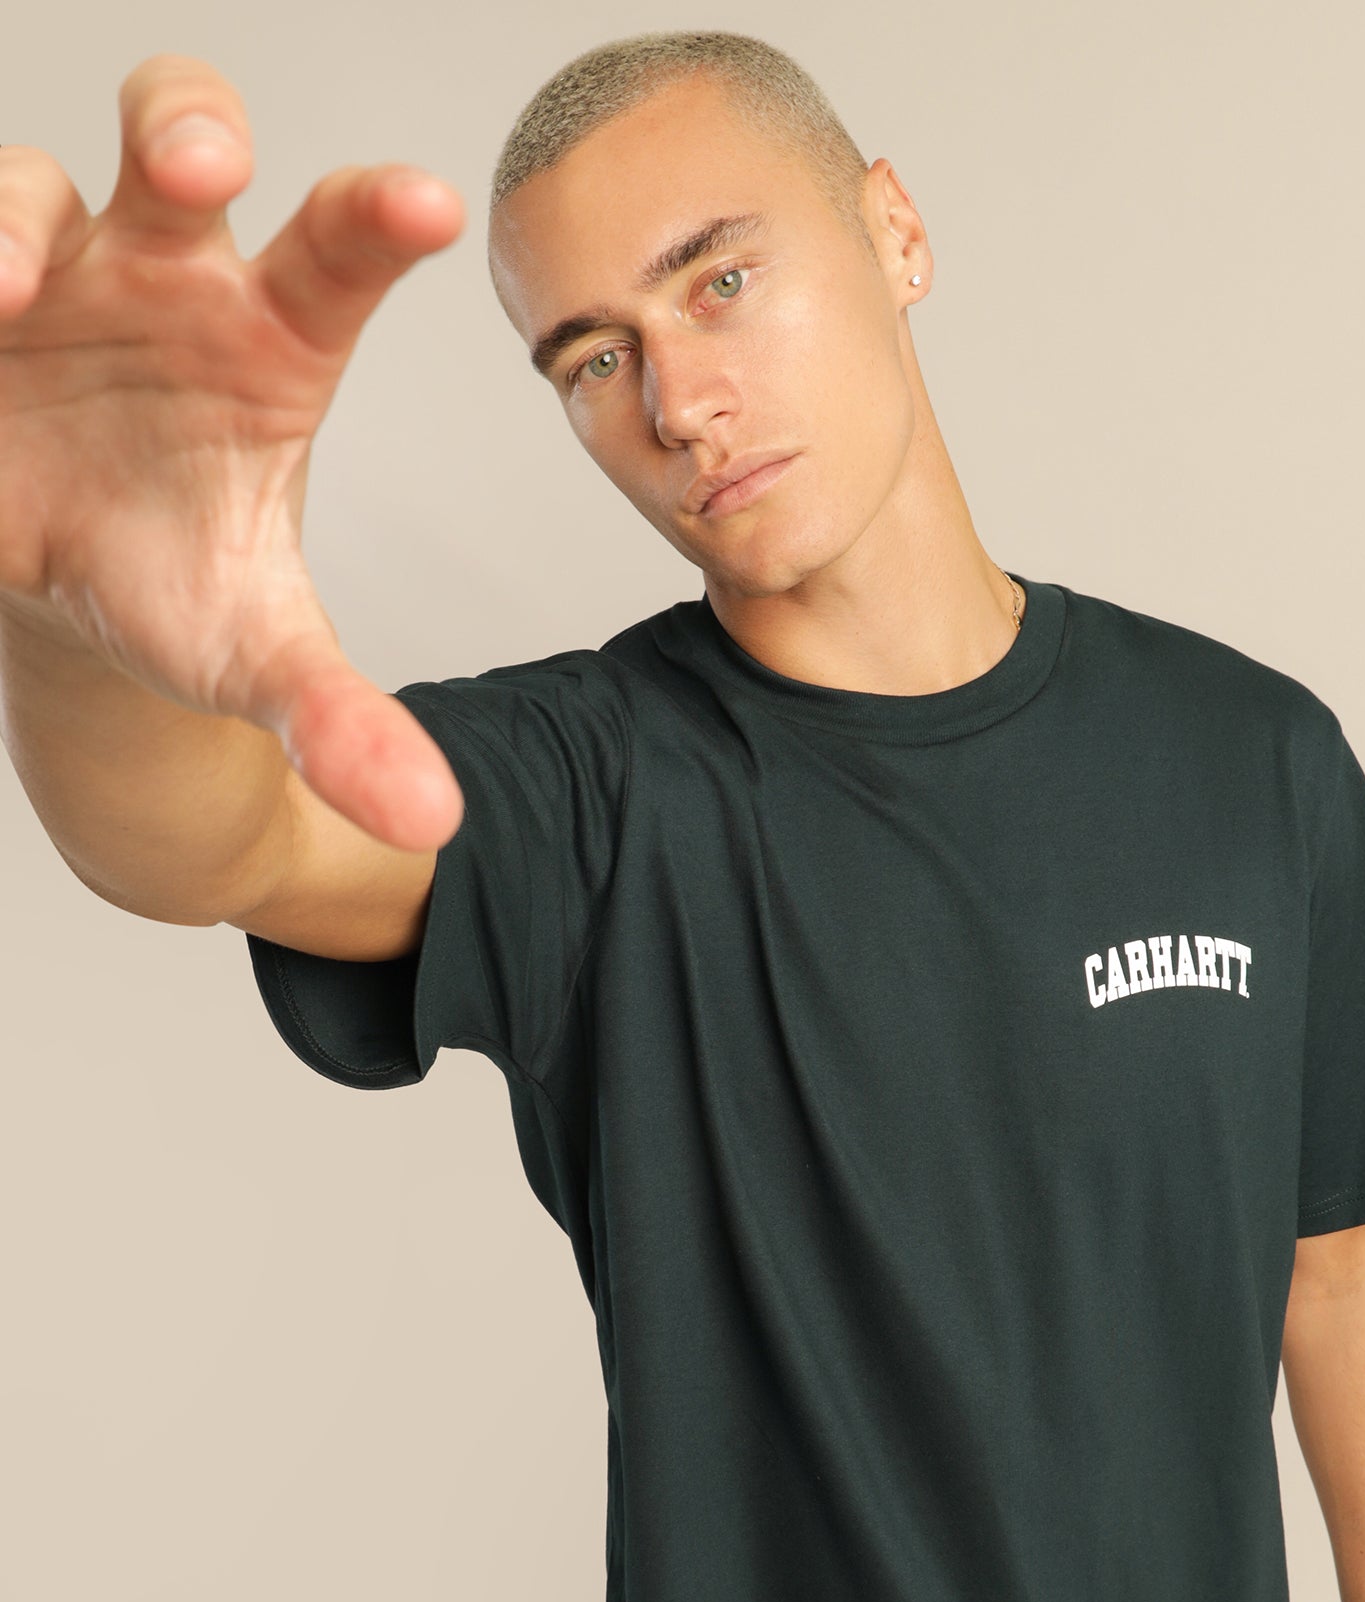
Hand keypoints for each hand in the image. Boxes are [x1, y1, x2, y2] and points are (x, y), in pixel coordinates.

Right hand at [0, 52, 466, 850]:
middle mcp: (161, 281)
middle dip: (184, 129)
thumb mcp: (263, 663)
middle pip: (176, 143)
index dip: (374, 219)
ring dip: (7, 224)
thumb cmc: (180, 586)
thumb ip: (342, 725)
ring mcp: (50, 281)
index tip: (423, 207)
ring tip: (4, 297)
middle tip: (188, 170)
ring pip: (25, 187)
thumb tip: (431, 820)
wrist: (69, 594)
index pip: (335, 258)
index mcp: (268, 346)